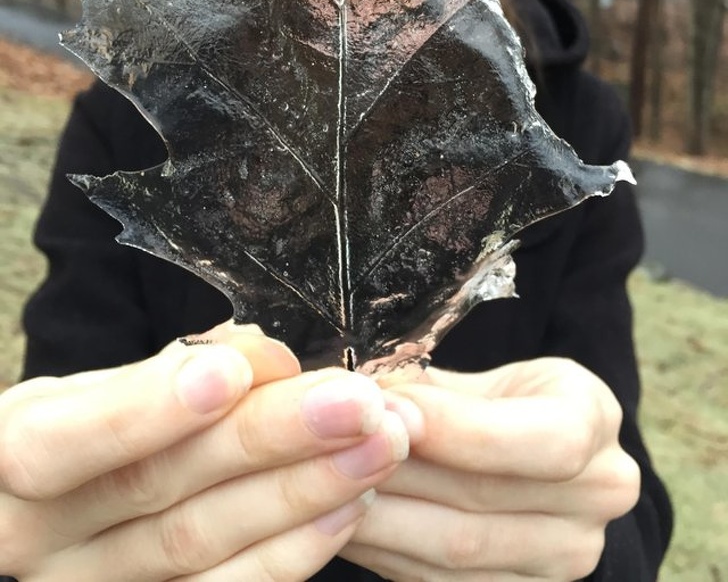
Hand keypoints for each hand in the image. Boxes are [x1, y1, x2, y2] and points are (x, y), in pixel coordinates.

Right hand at [0, 322, 410, 581]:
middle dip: (267, 438)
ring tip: (378, 443)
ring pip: (201, 545)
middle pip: (159, 490)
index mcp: (10, 465)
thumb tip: (263, 358)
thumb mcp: (88, 390)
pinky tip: (350, 505)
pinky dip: (294, 550)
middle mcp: (43, 543)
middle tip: (355, 401)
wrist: (42, 514)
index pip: (65, 443)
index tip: (231, 369)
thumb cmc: (69, 433)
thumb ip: (166, 374)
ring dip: (301, 491)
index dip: (146, 408)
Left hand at [345, 357, 640, 581]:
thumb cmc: (501, 400)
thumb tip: (362, 399)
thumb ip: (432, 390)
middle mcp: (599, 496)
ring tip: (320, 484)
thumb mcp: (484, 375)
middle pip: (485, 501)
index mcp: (594, 419)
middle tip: (327, 448)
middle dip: (396, 473)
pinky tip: (343, 522)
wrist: (533, 455)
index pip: (545, 441)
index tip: (390, 412)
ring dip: (378, 517)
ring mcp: (565, 557)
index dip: (460, 430)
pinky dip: (384, 551)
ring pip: (455, 551)